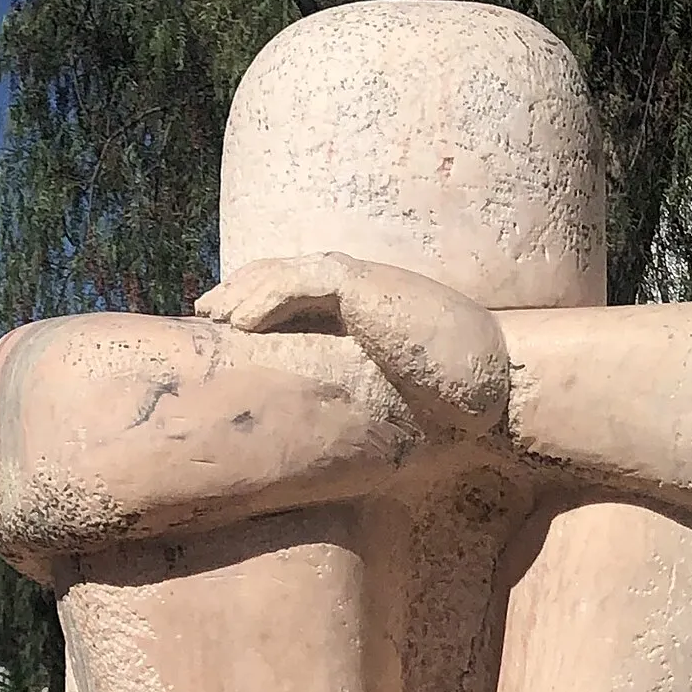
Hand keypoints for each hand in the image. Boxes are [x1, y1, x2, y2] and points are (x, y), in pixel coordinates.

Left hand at [197, 252, 506, 437]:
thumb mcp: (387, 384)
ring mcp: (356, 279)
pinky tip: (239, 322)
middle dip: (240, 289)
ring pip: (281, 274)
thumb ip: (357, 379)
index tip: (228, 322)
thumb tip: (332, 417)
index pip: (297, 290)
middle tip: (207, 309)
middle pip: (279, 275)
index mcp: (361, 304)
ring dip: (242, 294)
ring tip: (214, 316)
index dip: (259, 299)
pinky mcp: (358, 282)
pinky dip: (264, 300)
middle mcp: (355, 284)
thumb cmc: (447, 390)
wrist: (484, 374)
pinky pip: (298, 284)